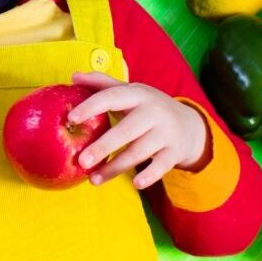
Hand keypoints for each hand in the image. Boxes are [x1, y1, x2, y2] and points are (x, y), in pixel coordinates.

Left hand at [70, 72, 209, 188]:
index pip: (112, 97)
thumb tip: (74, 76)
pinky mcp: (175, 152)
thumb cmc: (148, 108)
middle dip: (103, 146)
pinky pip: (161, 166)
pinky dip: (150, 175)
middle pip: (126, 130)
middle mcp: (153, 112)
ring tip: (93, 180)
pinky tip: (135, 184)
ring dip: (115, 167)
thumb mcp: (130, 92)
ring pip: (139, 152)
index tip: (71, 118)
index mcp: (138, 94)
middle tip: (81, 161)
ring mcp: (166, 133)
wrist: (190, 125)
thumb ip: (103, 84)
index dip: (91, 107)